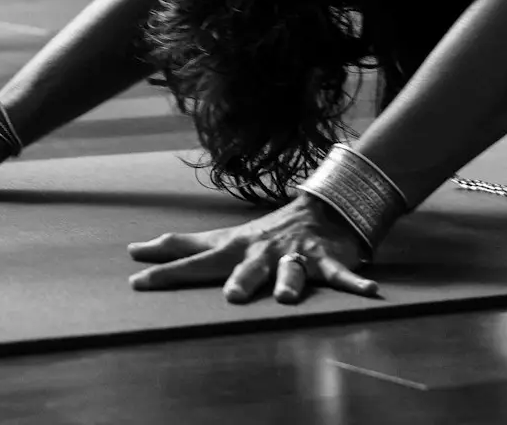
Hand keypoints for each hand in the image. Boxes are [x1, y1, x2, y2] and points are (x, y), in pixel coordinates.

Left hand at [128, 192, 382, 305]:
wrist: (319, 209)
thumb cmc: (262, 234)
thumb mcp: (223, 239)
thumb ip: (183, 246)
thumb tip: (136, 250)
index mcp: (236, 249)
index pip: (197, 261)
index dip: (168, 272)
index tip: (137, 282)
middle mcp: (264, 251)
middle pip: (248, 266)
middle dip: (241, 280)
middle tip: (231, 297)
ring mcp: (296, 255)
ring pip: (292, 270)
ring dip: (290, 281)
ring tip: (287, 296)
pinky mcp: (326, 260)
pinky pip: (341, 274)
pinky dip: (356, 283)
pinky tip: (370, 292)